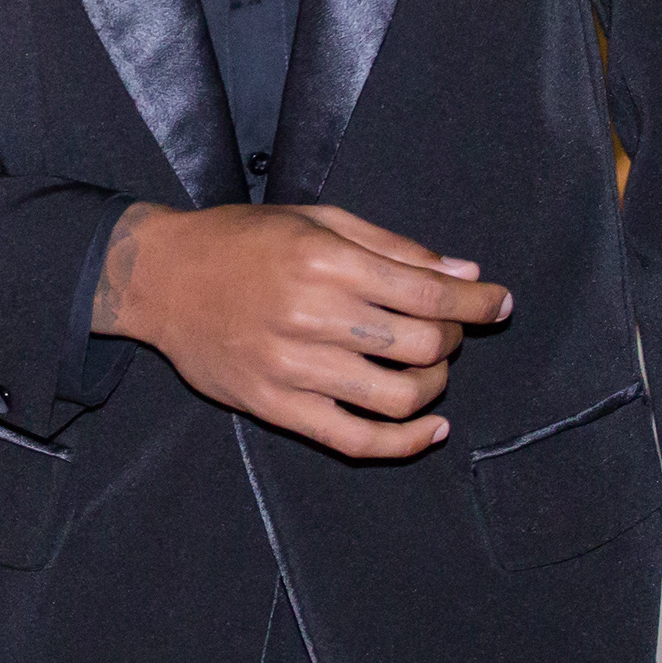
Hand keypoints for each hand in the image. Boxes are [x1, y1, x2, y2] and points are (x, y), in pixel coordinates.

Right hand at [90, 200, 508, 460]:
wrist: (161, 279)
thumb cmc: (241, 241)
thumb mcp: (315, 220)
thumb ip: (392, 247)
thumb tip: (463, 272)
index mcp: (323, 260)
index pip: (427, 291)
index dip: (476, 301)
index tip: (500, 303)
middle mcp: (311, 315)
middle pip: (421, 344)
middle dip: (453, 338)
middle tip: (449, 329)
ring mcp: (292, 368)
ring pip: (398, 396)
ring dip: (435, 385)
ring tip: (431, 371)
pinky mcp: (276, 407)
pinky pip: (355, 440)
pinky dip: (404, 442)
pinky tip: (430, 430)